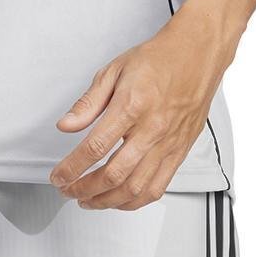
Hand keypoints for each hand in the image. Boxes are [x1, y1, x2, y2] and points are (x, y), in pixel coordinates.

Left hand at [49, 16, 232, 208]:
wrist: (196, 55)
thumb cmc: (158, 60)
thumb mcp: (113, 71)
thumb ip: (88, 103)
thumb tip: (66, 125)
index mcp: (132, 106)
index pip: (95, 148)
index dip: (72, 168)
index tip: (59, 176)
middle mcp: (152, 129)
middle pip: (113, 174)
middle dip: (84, 189)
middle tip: (68, 189)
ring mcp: (168, 143)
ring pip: (135, 188)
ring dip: (106, 201)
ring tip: (89, 200)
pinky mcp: (179, 152)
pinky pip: (157, 188)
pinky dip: (134, 201)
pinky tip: (119, 200)